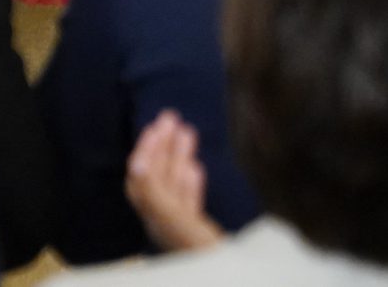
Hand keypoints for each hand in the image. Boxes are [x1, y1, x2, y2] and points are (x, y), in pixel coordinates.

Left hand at [125, 110, 222, 253]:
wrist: (249, 280)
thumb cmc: (214, 264)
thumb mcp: (184, 228)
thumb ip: (160, 199)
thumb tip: (137, 165)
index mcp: (160, 223)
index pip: (144, 181)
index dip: (148, 151)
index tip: (158, 126)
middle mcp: (167, 229)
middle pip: (157, 183)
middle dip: (162, 149)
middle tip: (171, 117)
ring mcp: (185, 236)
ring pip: (176, 192)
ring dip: (178, 160)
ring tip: (187, 131)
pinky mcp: (202, 243)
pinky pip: (190, 209)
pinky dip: (191, 185)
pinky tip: (196, 168)